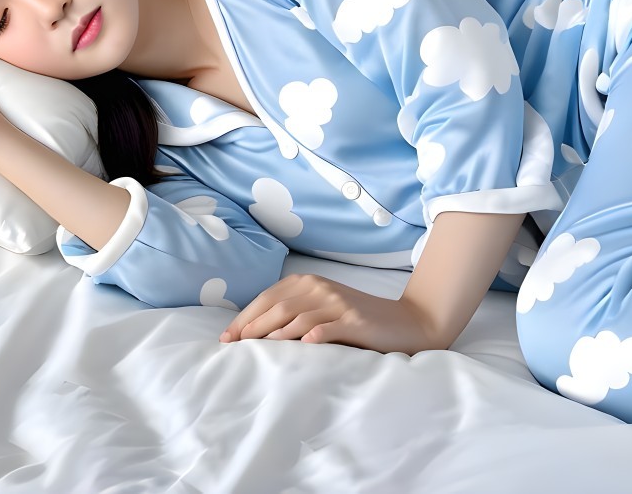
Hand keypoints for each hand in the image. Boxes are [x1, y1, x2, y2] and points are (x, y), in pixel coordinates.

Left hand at [218, 273, 448, 354]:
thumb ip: (294, 313)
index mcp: (309, 283)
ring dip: (275, 333)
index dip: (245, 316)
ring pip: (299, 317)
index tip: (227, 337)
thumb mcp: (322, 310)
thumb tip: (254, 332)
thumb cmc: (355, 321)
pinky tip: (303, 346)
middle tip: (233, 347)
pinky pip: (330, 327)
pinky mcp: (356, 321)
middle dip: (252, 327)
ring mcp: (339, 303)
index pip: (268, 298)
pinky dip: (315, 335)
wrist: (404, 322)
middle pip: (278, 306)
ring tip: (257, 349)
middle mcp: (321, 288)